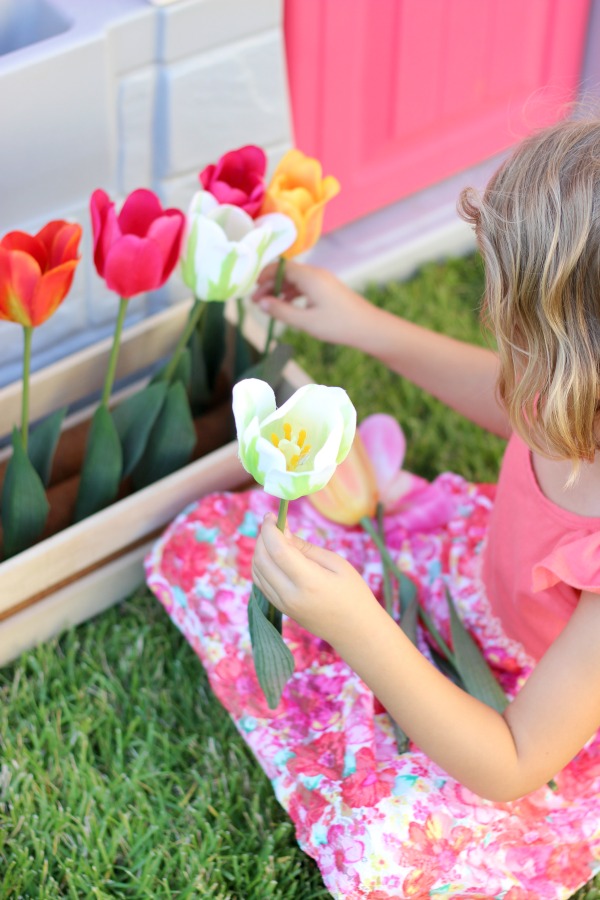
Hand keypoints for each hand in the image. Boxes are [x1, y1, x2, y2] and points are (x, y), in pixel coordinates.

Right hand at [252, 260, 376, 347]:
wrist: (368, 328)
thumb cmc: (338, 325)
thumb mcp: (306, 321)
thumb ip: (281, 311)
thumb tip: (260, 303)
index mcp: (310, 277)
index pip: (281, 267)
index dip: (264, 276)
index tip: (252, 290)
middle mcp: (316, 274)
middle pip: (287, 272)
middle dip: (270, 284)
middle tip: (256, 301)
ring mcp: (323, 280)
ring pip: (295, 279)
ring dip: (280, 290)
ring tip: (268, 305)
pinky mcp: (328, 289)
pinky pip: (305, 286)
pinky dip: (292, 293)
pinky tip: (287, 306)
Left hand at [252, 513, 379, 646]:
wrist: (356, 631)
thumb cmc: (354, 593)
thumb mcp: (336, 563)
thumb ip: (306, 548)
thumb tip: (283, 533)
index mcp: (308, 581)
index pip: (277, 550)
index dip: (270, 529)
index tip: (272, 515)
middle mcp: (290, 595)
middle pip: (261, 559)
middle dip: (262, 537)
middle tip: (273, 524)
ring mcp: (283, 605)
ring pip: (256, 571)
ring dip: (259, 550)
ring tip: (275, 538)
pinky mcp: (281, 609)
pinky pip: (261, 582)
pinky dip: (261, 564)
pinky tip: (273, 555)